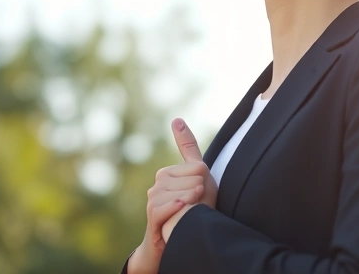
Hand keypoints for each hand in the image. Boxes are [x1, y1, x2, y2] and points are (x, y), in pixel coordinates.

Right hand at [128, 118, 216, 273]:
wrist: (179, 239)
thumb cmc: (191, 207)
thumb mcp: (196, 176)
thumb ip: (187, 147)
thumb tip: (176, 118)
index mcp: (168, 171)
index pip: (199, 167)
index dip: (206, 184)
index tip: (199, 194)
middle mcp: (158, 181)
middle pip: (194, 180)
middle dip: (200, 197)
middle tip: (194, 208)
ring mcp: (153, 198)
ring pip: (183, 194)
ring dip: (193, 207)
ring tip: (190, 215)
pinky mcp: (153, 215)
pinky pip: (166, 207)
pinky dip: (177, 209)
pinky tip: (182, 210)